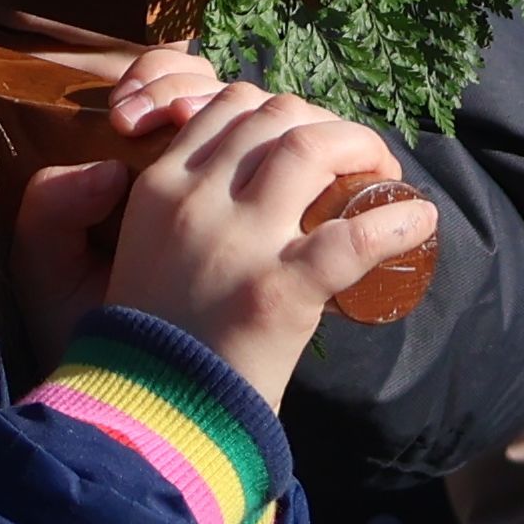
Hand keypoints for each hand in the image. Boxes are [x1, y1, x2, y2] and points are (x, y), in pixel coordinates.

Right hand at [31, 80, 434, 407]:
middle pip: (275, 115)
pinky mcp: (279, 292)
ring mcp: (240, 243)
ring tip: (385, 173)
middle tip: (355, 156)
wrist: (145, 418)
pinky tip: (419, 221)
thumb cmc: (136, 342)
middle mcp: (196, 199)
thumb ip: (120, 199)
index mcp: (158, 185)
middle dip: (325, 122)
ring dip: (359, 149)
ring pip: (311, 149)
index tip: (304, 140)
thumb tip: (158, 165)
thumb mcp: (104, 252)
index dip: (278, 110)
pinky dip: (393, 222)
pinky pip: (349, 239)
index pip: (228, 104)